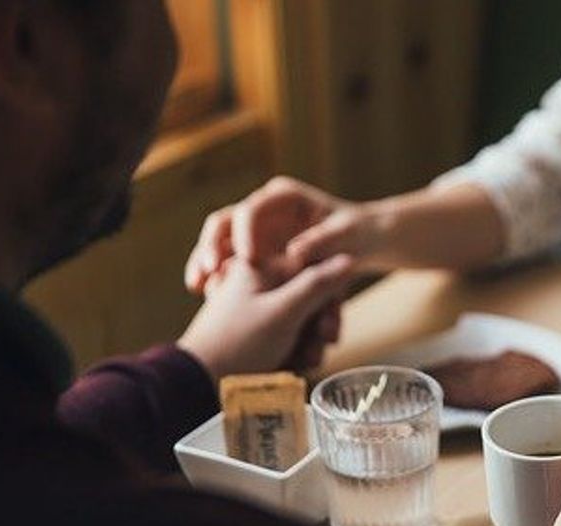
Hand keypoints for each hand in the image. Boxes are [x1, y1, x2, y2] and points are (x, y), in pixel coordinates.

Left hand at [178, 255, 353, 379]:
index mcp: (261, 267)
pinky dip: (296, 351)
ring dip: (310, 343)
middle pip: (311, 298)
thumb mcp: (283, 311)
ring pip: (303, 320)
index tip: (328, 323)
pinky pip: (290, 337)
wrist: (200, 382)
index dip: (328, 298)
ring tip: (302, 361)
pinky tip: (292, 365)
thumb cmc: (237, 344)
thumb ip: (317, 285)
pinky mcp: (258, 332)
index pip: (314, 269)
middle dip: (319, 326)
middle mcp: (261, 284)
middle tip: (320, 345)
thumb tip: (348, 258)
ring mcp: (259, 309)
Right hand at [184, 176, 383, 293]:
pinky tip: (206, 294)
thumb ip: (323, 241)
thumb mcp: (346, 236)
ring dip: (205, 262)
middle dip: (212, 245)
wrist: (362, 242)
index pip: (252, 209)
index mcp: (284, 197)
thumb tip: (295, 252)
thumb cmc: (357, 234)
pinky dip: (215, 275)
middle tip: (208, 271)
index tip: (248, 259)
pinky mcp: (254, 250)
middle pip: (224, 222)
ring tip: (197, 286)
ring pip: (219, 242)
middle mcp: (264, 209)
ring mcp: (256, 229)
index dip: (245, 233)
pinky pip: (226, 261)